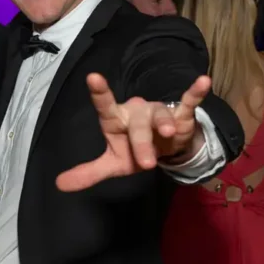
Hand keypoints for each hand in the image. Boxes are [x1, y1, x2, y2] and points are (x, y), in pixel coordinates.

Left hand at [56, 74, 212, 191]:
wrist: (165, 148)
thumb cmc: (134, 150)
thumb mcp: (113, 164)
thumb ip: (89, 172)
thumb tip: (60, 184)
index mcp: (117, 121)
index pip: (105, 107)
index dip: (100, 93)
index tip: (93, 78)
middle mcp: (136, 112)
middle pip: (138, 124)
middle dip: (142, 143)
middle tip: (146, 164)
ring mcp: (159, 111)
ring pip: (161, 115)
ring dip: (164, 123)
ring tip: (168, 132)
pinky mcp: (181, 114)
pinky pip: (188, 101)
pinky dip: (195, 92)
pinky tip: (203, 82)